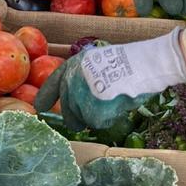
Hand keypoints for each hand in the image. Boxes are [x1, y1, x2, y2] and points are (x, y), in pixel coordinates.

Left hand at [35, 31, 185, 130]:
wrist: (144, 64)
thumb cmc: (131, 62)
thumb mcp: (101, 62)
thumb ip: (86, 77)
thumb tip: (81, 96)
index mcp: (73, 65)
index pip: (53, 84)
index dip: (46, 97)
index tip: (41, 108)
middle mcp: (72, 81)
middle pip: (68, 111)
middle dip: (76, 118)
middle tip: (87, 120)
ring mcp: (80, 97)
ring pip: (83, 119)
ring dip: (97, 116)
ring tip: (114, 102)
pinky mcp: (91, 111)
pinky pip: (98, 123)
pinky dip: (109, 119)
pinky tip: (118, 106)